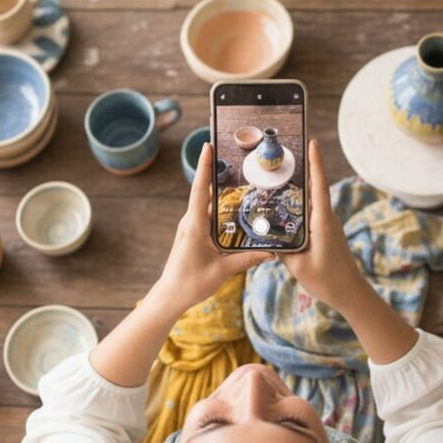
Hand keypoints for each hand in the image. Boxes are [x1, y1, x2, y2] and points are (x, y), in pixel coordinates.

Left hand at [154, 143, 272, 312]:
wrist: (170, 296)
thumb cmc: (191, 284)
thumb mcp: (222, 271)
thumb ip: (247, 259)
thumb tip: (272, 253)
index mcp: (195, 225)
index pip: (200, 189)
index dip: (204, 166)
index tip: (207, 146)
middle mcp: (190, 221)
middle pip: (204, 190)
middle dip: (216, 171)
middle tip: (234, 155)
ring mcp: (190, 227)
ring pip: (206, 202)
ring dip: (218, 188)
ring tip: (238, 175)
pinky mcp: (193, 233)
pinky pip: (206, 213)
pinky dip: (218, 205)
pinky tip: (232, 204)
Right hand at [281, 139, 364, 311]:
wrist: (350, 294)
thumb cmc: (327, 281)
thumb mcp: (298, 266)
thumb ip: (280, 247)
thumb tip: (262, 233)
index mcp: (322, 223)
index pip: (319, 187)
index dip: (316, 164)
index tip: (312, 143)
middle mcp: (326, 219)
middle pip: (313, 188)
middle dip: (302, 168)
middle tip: (284, 152)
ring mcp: (327, 224)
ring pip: (310, 201)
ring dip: (297, 188)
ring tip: (276, 175)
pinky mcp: (325, 231)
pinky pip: (309, 213)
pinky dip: (297, 205)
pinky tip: (281, 206)